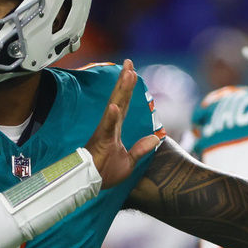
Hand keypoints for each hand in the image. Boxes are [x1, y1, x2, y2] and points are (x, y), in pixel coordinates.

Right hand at [85, 60, 160, 187]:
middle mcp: (110, 126)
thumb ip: (141, 148)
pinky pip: (106, 127)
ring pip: (114, 106)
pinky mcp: (101, 141)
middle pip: (119, 99)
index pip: (124, 104)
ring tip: (127, 74)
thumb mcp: (130, 161)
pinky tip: (114, 106)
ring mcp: (105, 132)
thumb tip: (156, 137)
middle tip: (129, 63)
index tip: (132, 71)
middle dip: (125, 81)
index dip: (128, 88)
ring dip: (121, 91)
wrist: (92, 184)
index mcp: (115, 129)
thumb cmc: (105, 173)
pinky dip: (111, 117)